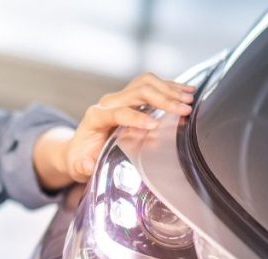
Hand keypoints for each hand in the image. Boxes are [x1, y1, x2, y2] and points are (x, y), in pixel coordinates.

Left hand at [33, 72, 194, 188]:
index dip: (137, 117)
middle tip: (184, 110)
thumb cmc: (80, 159)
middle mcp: (107, 103)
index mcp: (95, 117)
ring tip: (189, 99)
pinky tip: (186, 91)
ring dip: (169, 89)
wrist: (78, 149)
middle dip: (163, 100)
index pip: (119, 112)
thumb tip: (88, 165)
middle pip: (138, 91)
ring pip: (145, 82)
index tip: (155, 125)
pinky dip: (169, 86)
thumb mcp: (78, 166)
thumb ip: (83, 166)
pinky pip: (149, 84)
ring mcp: (118, 97)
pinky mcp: (128, 97)